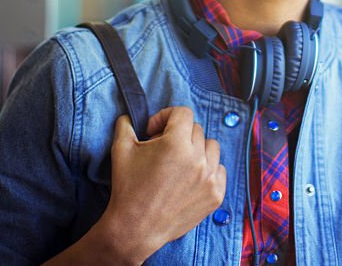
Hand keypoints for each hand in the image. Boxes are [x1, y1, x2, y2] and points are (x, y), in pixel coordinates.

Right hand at [96, 107, 226, 263]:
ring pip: (211, 147)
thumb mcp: (121, 150)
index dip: (166, 117)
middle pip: (196, 129)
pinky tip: (191, 177)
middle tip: (162, 149)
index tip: (154, 131)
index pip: (183, 113)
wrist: (136, 228)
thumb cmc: (127, 188)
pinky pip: (219, 170)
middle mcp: (198, 158)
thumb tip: (128, 117)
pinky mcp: (215, 195)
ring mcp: (209, 178)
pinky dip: (208, 169)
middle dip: (178, 134)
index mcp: (176, 143)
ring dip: (196, 149)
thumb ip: (126, 125)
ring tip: (179, 162)